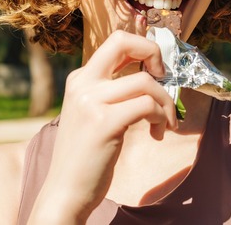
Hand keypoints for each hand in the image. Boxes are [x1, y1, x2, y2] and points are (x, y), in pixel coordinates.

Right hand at [28, 30, 177, 223]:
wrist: (65, 189)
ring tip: (165, 123)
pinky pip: (147, 106)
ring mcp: (91, 101)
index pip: (116, 41)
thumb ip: (112, 91)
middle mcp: (83, 83)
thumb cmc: (86, 154)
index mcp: (80, 78)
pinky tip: (157, 134)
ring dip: (165, 103)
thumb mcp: (92, 112)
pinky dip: (161, 118)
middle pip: (124, 43)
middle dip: (154, 53)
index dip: (143, 47)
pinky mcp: (104, 122)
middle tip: (164, 78)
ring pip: (145, 82)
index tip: (155, 70)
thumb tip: (150, 73)